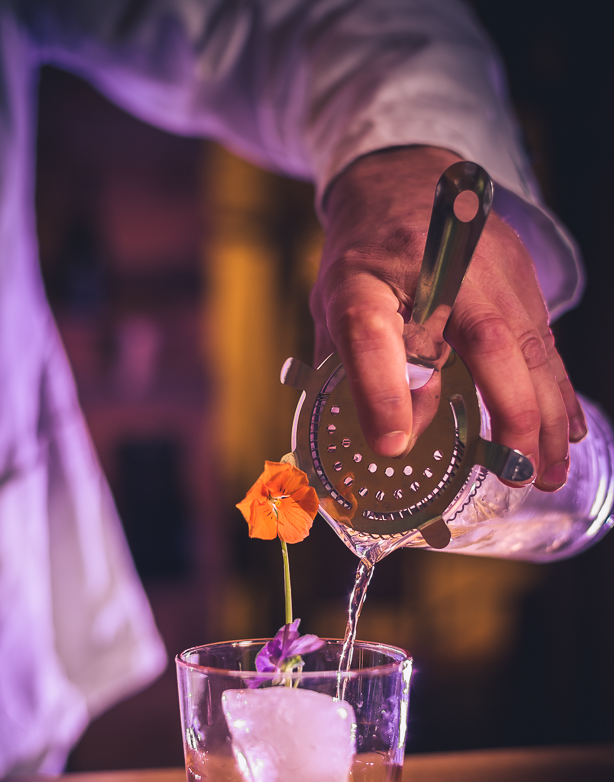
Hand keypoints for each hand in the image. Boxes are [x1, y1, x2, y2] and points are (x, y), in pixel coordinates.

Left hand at [311, 146, 585, 490]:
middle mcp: (439, 270)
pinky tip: (567, 431)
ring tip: (548, 472)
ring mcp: (492, 270)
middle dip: (512, 416)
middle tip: (518, 475)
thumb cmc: (364, 257)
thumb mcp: (339, 311)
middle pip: (488, 342)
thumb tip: (402, 438)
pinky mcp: (521, 279)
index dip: (381, 389)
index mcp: (366, 279)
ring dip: (546, 416)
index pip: (370, 332)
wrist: (402, 181)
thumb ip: (361, 373)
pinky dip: (558, 391)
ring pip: (532, 347)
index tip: (392, 444)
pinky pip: (546, 342)